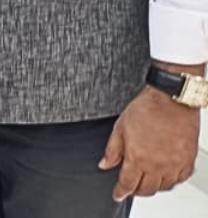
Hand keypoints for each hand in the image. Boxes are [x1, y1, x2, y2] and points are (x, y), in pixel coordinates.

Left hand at [100, 83, 200, 200]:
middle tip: (131, 186)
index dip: (121, 192)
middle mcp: (157, 165)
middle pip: (146, 189)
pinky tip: (166, 174)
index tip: (118, 194)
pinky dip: (172, 180)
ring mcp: (175, 164)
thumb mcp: (120, 127)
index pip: (128, 184)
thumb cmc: (147, 109)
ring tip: (147, 179)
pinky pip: (180, 179)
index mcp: (138, 158)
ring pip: (164, 187)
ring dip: (154, 186)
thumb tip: (105, 164)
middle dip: (136, 190)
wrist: (171, 100)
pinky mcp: (188, 160)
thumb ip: (113, 149)